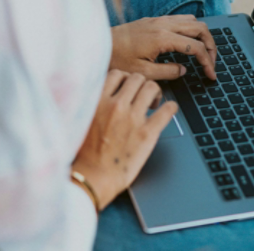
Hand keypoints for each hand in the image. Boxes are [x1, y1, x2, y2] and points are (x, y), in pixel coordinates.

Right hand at [72, 70, 177, 209]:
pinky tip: (170, 110)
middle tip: (144, 96)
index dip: (126, 79)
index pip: (117, 74)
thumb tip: (104, 95)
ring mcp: (133, 118)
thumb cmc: (84, 155)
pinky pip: (167, 110)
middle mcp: (116, 105)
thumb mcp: (82, 120)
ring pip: (152, 87)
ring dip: (156, 93)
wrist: (92, 178)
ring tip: (155, 103)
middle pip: (137, 78)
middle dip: (142, 84)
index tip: (129, 87)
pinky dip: (171, 107)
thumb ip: (93, 104)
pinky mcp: (147, 133)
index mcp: (98, 101)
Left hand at [110, 15, 217, 79]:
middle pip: (200, 28)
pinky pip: (180, 19)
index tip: (211, 74)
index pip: (195, 47)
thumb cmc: (116, 59)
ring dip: (202, 36)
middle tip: (212, 62)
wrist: (97, 45)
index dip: (207, 61)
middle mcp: (163, 25)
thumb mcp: (143, 73)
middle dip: (211, 46)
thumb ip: (167, 72)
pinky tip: (188, 43)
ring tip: (203, 53)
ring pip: (192, 21)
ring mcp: (159, 20)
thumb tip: (183, 70)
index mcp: (162, 38)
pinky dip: (191, 30)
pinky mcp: (153, 20)